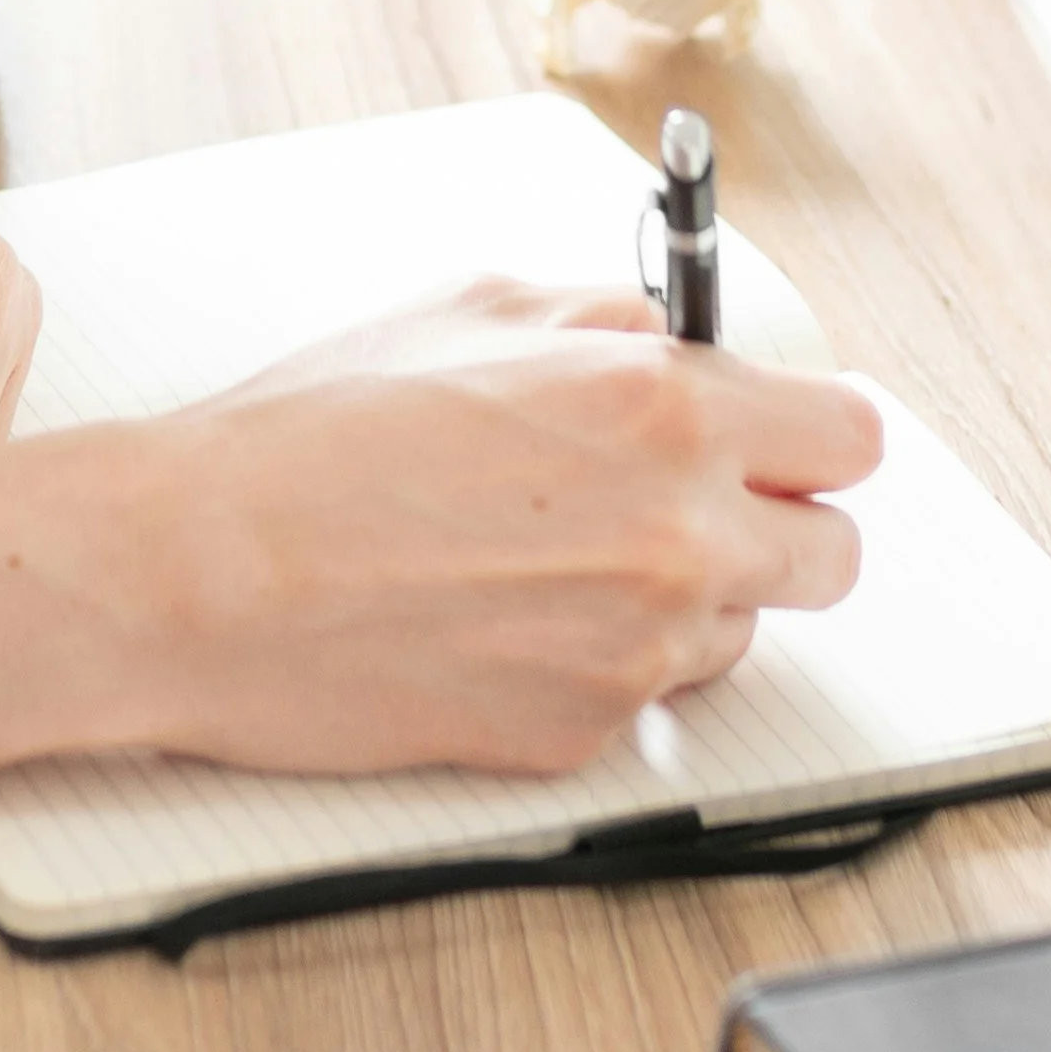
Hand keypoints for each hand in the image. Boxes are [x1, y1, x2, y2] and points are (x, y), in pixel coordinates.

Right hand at [0, 281, 888, 798]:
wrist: (198, 571)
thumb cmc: (310, 436)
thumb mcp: (470, 312)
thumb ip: (607, 321)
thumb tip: (674, 334)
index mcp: (666, 408)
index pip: (852, 440)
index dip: (810, 439)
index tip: (779, 443)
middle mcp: (678, 536)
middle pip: (834, 558)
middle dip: (776, 529)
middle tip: (688, 508)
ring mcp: (637, 652)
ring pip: (741, 635)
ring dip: (684, 602)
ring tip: (555, 563)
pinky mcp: (582, 738)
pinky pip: (647, 701)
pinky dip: (600, 665)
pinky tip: (502, 622)